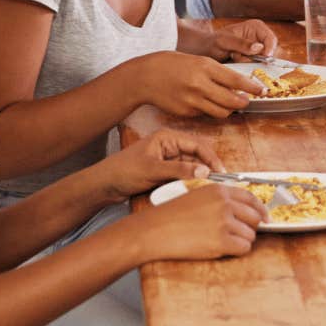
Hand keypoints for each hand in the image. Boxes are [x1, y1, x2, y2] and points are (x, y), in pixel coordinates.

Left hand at [96, 129, 226, 201]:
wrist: (104, 185)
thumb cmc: (123, 171)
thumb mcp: (153, 170)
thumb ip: (180, 170)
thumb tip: (204, 171)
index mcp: (167, 137)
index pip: (197, 144)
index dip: (211, 158)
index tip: (221, 171)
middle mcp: (170, 146)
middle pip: (197, 155)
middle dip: (208, 167)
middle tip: (218, 181)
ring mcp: (168, 158)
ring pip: (192, 166)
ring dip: (200, 175)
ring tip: (208, 186)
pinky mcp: (165, 170)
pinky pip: (184, 174)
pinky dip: (190, 181)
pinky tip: (195, 188)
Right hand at [127, 182, 264, 261]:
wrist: (154, 231)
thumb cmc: (172, 216)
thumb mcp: (197, 196)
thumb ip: (220, 199)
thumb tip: (243, 210)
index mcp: (220, 190)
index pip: (251, 198)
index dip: (261, 209)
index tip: (265, 217)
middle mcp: (225, 203)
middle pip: (255, 217)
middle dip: (250, 227)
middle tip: (239, 234)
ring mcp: (224, 222)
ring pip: (250, 234)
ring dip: (241, 240)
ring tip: (223, 242)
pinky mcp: (221, 241)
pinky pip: (244, 248)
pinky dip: (237, 251)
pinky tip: (224, 249)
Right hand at [130, 50, 263, 117]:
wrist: (145, 77)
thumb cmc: (172, 65)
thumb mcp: (197, 61)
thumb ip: (216, 72)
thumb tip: (236, 84)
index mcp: (205, 67)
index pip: (236, 80)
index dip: (252, 87)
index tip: (262, 90)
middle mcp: (200, 85)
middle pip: (232, 101)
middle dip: (244, 102)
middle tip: (247, 101)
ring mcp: (193, 101)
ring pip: (221, 112)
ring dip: (229, 109)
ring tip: (230, 103)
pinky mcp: (186, 112)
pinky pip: (206, 114)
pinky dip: (210, 110)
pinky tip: (206, 102)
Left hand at [181, 18, 279, 61]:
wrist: (205, 50)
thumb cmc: (213, 42)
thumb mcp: (225, 41)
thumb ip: (241, 44)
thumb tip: (258, 47)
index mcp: (256, 27)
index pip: (271, 39)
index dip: (269, 50)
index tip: (263, 58)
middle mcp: (259, 37)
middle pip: (269, 52)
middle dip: (256, 58)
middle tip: (240, 57)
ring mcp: (257, 49)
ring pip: (263, 61)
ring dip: (249, 63)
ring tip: (234, 58)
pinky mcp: (253, 59)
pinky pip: (257, 66)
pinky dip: (247, 67)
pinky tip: (235, 61)